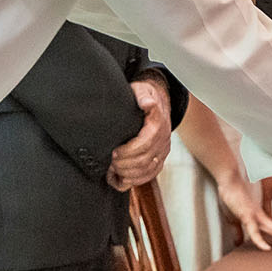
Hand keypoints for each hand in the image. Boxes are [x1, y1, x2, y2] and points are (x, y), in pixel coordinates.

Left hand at [106, 74, 171, 189]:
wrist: (157, 101)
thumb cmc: (144, 96)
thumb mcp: (142, 90)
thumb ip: (143, 95)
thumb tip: (146, 103)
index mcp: (158, 126)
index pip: (145, 145)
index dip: (127, 152)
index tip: (113, 151)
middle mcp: (163, 141)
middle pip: (144, 161)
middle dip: (124, 164)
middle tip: (108, 162)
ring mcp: (161, 152)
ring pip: (146, 172)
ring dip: (127, 174)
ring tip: (112, 169)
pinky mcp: (158, 160)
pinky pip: (148, 176)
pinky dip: (132, 181)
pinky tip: (118, 177)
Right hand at [216, 175, 271, 249]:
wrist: (229, 179)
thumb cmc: (231, 196)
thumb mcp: (234, 219)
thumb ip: (238, 231)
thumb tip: (238, 243)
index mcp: (260, 218)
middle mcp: (261, 217)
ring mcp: (256, 215)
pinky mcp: (246, 215)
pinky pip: (254, 230)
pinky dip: (260, 240)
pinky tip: (267, 248)